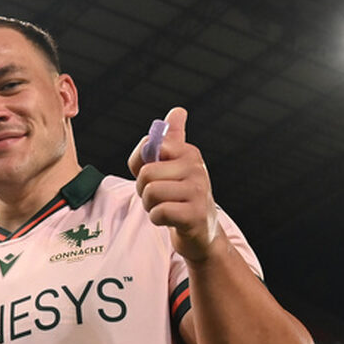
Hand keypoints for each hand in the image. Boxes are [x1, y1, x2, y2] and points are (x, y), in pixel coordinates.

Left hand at [127, 107, 221, 263]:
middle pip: (146, 173)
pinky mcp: (196, 214)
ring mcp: (198, 191)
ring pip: (151, 193)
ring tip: (164, 207)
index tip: (155, 176)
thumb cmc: (180, 197)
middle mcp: (196, 168)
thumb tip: (179, 111)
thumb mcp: (172, 166)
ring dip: (150, 206)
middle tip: (159, 197)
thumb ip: (167, 140)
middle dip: (144, 191)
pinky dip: (157, 219)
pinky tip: (169, 219)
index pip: (149, 147)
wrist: (202, 232)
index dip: (141, 166)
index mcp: (189, 152)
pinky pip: (160, 212)